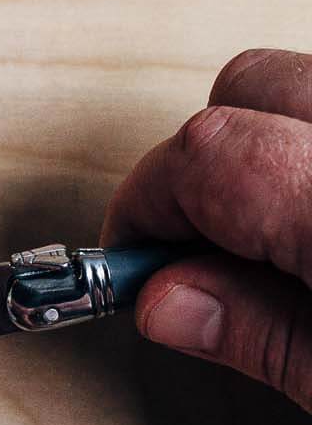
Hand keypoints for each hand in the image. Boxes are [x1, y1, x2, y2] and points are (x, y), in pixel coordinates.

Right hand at [105, 48, 311, 409]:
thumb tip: (172, 300)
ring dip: (272, 144)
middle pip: (256, 87)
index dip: (148, 204)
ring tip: (277, 237)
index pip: (208, 153)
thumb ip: (267, 338)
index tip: (131, 261)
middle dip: (206, 158)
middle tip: (202, 254)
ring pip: (306, 87)